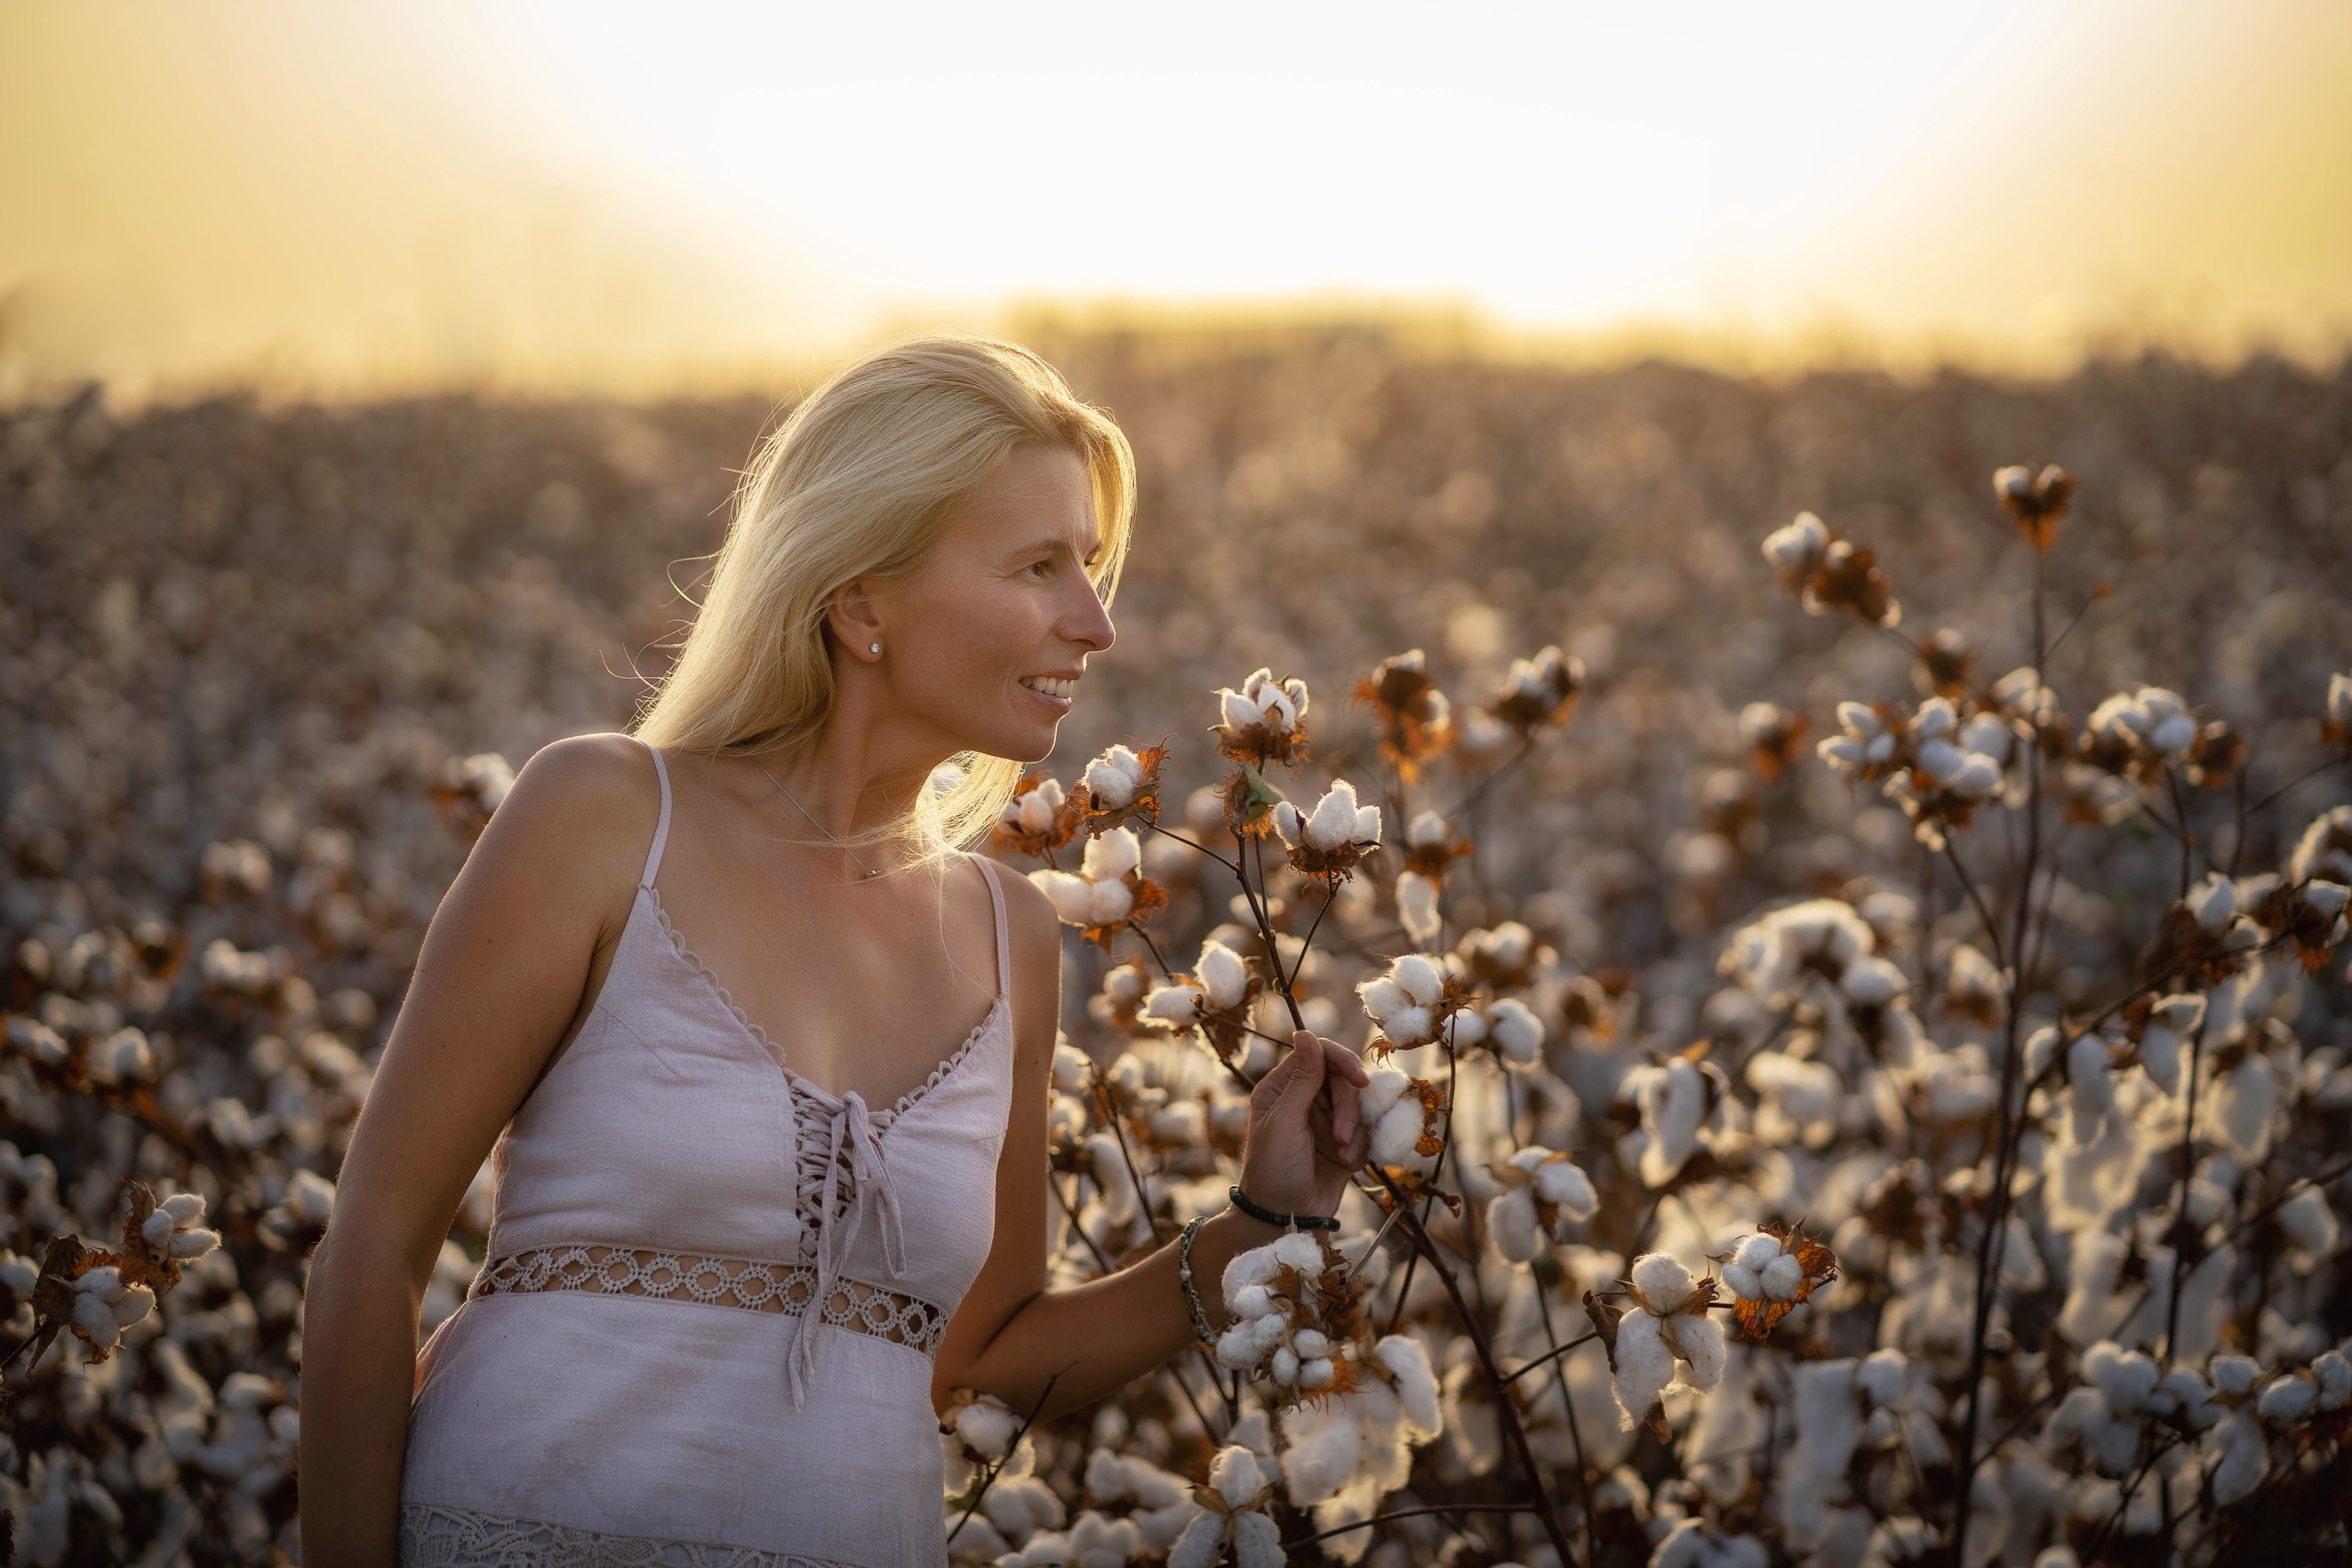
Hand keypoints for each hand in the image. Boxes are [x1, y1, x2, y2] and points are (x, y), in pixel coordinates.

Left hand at [1235, 1030, 1370, 1222]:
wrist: (1284, 1219)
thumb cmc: (1273, 1169)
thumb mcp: (1285, 1121)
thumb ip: (1302, 1079)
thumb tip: (1306, 1032)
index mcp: (1281, 1088)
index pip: (1318, 1054)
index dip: (1342, 1062)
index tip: (1360, 1082)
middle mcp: (1304, 1099)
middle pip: (1342, 1079)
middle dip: (1348, 1106)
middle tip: (1341, 1135)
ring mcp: (1324, 1121)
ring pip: (1357, 1105)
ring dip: (1354, 1130)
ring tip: (1341, 1154)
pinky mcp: (1343, 1143)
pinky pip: (1365, 1131)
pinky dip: (1360, 1147)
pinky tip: (1347, 1165)